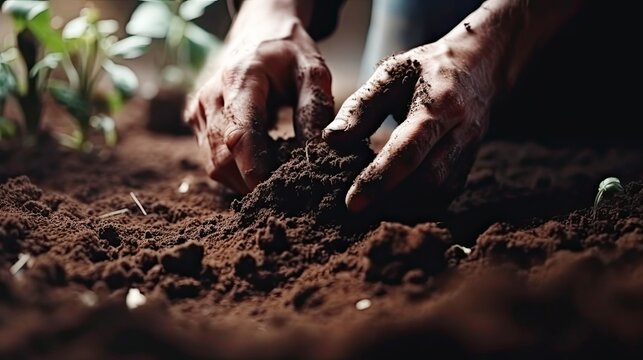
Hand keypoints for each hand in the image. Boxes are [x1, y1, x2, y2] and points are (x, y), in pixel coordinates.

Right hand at [185, 1, 332, 193]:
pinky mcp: (196, 123)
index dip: (254, 169)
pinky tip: (263, 166)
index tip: (274, 193)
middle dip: (253, 182)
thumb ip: (315, 108)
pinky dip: (237, 172)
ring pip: (215, 166)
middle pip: (223, 158)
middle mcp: (210, 96)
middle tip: (288, 193)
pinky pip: (213, 162)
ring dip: (245, 181)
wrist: (259, 33)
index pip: (240, 134)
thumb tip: (319, 152)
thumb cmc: (287, 52)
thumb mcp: (312, 70)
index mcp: (240, 78)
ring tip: (278, 179)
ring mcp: (198, 111)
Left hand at [323, 39, 495, 212]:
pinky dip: (418, 205)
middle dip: (390, 199)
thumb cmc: (427, 68)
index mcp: (441, 104)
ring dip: (403, 207)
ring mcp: (471, 151)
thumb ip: (361, 106)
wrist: (480, 65)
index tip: (351, 202)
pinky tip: (392, 202)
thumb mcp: (390, 73)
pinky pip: (445, 195)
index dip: (380, 179)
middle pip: (428, 179)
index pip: (410, 149)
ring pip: (439, 193)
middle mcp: (462, 131)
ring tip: (369, 206)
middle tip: (354, 207)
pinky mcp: (469, 164)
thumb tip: (332, 141)